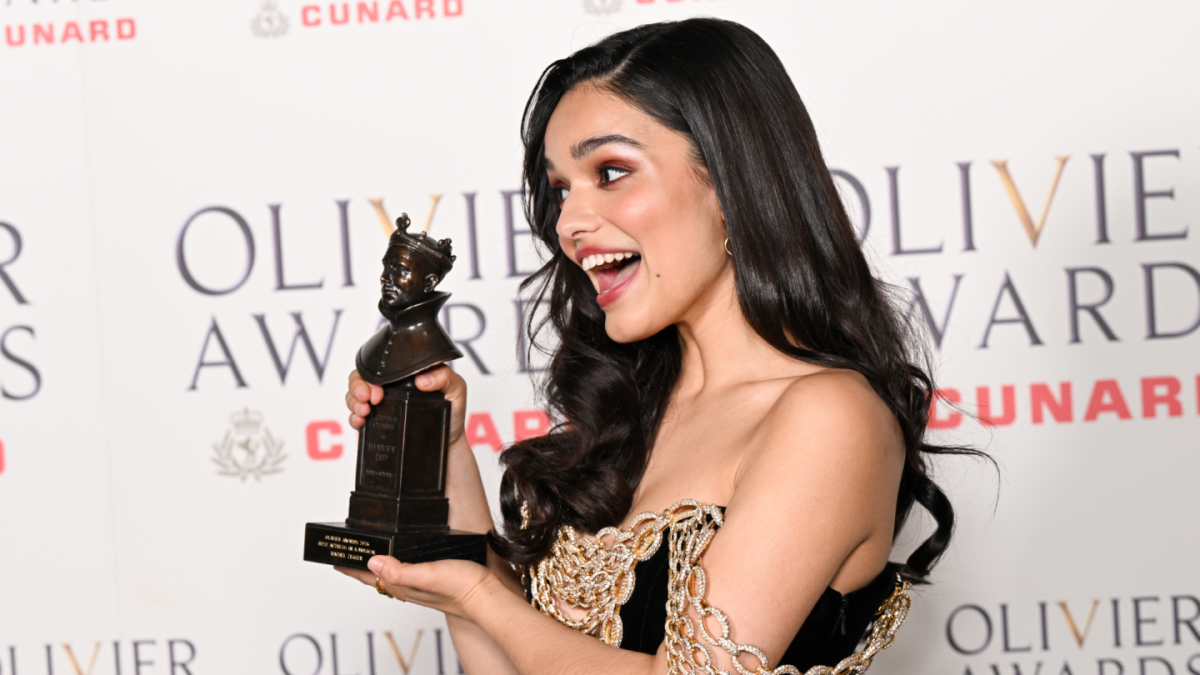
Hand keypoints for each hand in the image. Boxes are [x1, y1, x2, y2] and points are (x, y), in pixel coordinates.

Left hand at [336, 555, 496, 620]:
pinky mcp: (433, 580)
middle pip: (376, 576)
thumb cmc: (460, 588)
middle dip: (359, 566)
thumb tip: (373, 561)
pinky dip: (397, 564)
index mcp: (402, 586)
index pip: (369, 576)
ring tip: (368, 554)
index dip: (350, 567)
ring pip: (390, 575)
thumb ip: (400, 571)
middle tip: (346, 554)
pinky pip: (406, 572)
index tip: (334, 559)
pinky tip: (402, 558)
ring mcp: (420, 585)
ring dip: (377, 565)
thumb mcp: (427, 576)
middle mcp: (408, 587)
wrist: (487, 597)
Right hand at [344, 366, 466, 445]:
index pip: (380, 365)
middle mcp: (389, 387)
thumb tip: (422, 379)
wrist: (448, 444)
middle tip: (368, 400)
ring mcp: (381, 404)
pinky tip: (360, 422)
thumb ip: (445, 377)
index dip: (372, 373)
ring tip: (364, 412)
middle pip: (360, 377)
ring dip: (353, 401)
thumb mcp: (456, 390)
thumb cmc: (452, 413)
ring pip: (354, 395)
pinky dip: (352, 418)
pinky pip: (355, 417)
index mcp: (404, 375)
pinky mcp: (376, 422)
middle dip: (357, 387)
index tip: (378, 389)